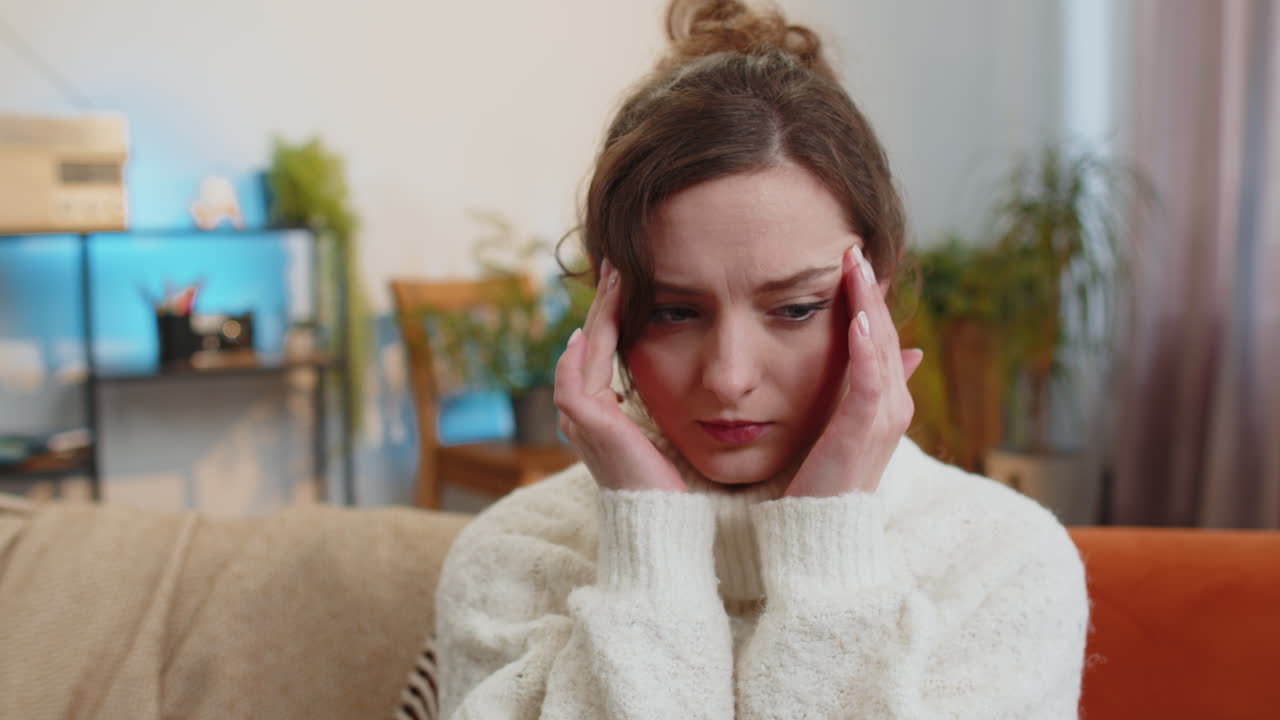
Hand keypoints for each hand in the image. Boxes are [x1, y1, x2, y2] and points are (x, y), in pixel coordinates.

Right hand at [554, 260, 687, 492]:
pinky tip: (598, 323)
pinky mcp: (586, 422)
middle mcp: (581, 413)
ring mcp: (578, 418)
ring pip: (583, 351)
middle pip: (587, 343)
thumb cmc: (672, 482)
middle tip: (615, 263)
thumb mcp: (661, 430)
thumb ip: (652, 403)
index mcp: (598, 412)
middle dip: (603, 302)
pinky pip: (579, 375)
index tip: (627, 280)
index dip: (611, 314)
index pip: (600, 351)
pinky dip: (589, 348)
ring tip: (616, 278)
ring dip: (599, 313)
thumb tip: (661, 373)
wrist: (664, 521)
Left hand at [784, 244, 923, 497]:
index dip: (868, 298)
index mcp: (887, 402)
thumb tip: (910, 353)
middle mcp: (893, 407)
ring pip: (879, 349)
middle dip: (869, 290)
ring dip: (867, 306)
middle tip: (853, 248)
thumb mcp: (848, 428)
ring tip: (856, 268)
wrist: (821, 534)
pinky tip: (853, 320)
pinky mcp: (863, 434)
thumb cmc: (826, 483)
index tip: (851, 259)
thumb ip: (873, 389)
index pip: (879, 336)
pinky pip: (869, 384)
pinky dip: (864, 350)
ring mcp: (883, 420)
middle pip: (882, 334)